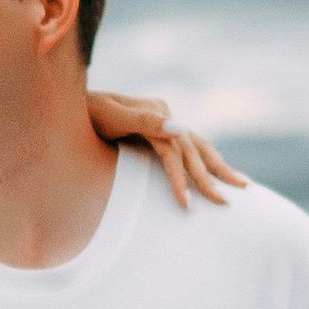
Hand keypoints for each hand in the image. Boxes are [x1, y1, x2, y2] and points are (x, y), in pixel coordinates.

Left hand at [86, 87, 247, 211]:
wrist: (67, 103)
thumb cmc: (84, 113)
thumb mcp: (110, 114)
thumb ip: (144, 120)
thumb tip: (180, 128)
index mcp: (157, 111)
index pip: (176, 152)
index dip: (182, 179)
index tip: (186, 206)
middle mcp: (164, 113)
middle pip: (194, 149)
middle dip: (212, 177)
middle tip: (228, 203)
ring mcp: (163, 119)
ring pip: (198, 146)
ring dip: (218, 167)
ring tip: (241, 184)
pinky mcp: (157, 127)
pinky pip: (189, 146)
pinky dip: (205, 159)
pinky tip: (215, 169)